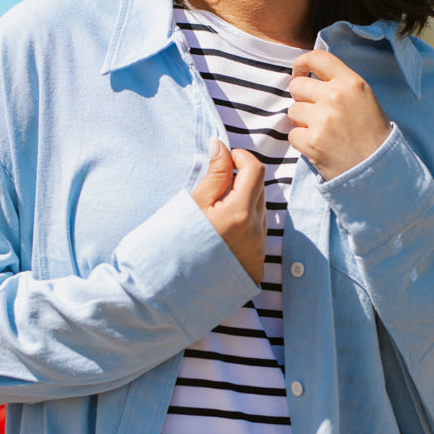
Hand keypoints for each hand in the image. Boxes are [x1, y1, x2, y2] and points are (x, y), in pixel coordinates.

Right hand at [191, 141, 266, 282]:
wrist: (172, 287)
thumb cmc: (177, 243)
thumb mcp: (194, 204)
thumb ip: (214, 174)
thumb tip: (221, 146)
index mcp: (239, 213)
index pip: (255, 170)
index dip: (242, 158)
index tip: (227, 159)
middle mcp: (255, 231)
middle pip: (260, 190)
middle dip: (243, 180)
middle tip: (218, 186)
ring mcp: (258, 250)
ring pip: (261, 212)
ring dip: (245, 203)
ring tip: (218, 213)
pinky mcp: (257, 265)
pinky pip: (259, 235)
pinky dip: (246, 226)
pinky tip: (223, 234)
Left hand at [287, 50, 391, 180]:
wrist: (379, 170)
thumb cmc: (372, 136)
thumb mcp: (364, 99)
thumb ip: (340, 85)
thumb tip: (308, 78)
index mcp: (351, 82)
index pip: (317, 57)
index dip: (302, 63)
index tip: (299, 73)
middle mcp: (335, 96)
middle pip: (297, 86)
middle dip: (301, 99)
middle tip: (315, 113)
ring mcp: (322, 118)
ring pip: (293, 111)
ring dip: (302, 122)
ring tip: (322, 133)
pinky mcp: (312, 141)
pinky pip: (292, 134)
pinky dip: (302, 142)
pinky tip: (319, 147)